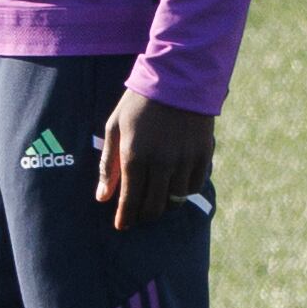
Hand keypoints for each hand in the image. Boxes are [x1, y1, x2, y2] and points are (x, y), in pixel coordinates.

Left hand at [97, 92, 214, 231]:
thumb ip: (107, 165)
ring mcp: (186, 160)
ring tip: (155, 201)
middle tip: (138, 217)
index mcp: (136, 156)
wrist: (178, 80)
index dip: (125, 217)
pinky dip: (184, 192)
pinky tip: (174, 187)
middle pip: (155, 205)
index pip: (130, 199)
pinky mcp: (204, 155)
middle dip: (144, 216)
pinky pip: (195, 185)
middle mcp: (163, 162)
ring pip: (176, 199)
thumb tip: (102, 197)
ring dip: (165, 205)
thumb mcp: (114, 129)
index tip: (121, 227)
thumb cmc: (138, 104)